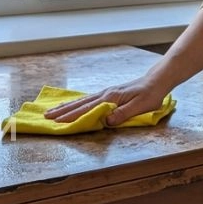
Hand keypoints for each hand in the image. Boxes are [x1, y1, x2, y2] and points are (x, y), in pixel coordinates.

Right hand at [42, 75, 168, 126]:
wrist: (156, 80)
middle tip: (46, 118)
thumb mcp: (141, 106)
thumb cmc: (150, 94)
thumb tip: (106, 121)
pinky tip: (71, 105)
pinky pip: (87, 99)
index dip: (71, 117)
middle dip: (62, 112)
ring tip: (52, 111)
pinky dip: (76, 103)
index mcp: (110, 97)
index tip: (57, 122)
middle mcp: (104, 94)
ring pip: (81, 101)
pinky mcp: (108, 94)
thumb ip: (123, 114)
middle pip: (79, 104)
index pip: (87, 109)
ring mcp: (105, 93)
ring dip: (66, 107)